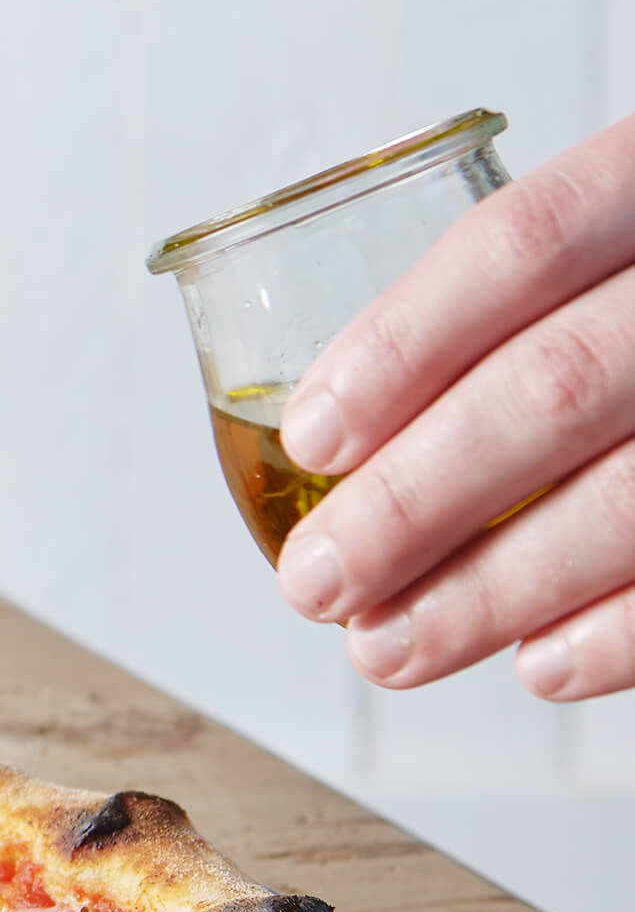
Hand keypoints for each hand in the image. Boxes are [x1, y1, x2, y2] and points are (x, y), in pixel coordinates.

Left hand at [276, 111, 634, 700]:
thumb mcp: (619, 252)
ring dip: (489, 593)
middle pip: (556, 386)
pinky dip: (623, 633)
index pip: (522, 243)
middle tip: (315, 584)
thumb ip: (528, 308)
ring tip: (386, 649)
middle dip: (411, 504)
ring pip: (633, 498)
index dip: (399, 345)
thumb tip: (339, 447)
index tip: (309, 442)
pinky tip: (539, 668)